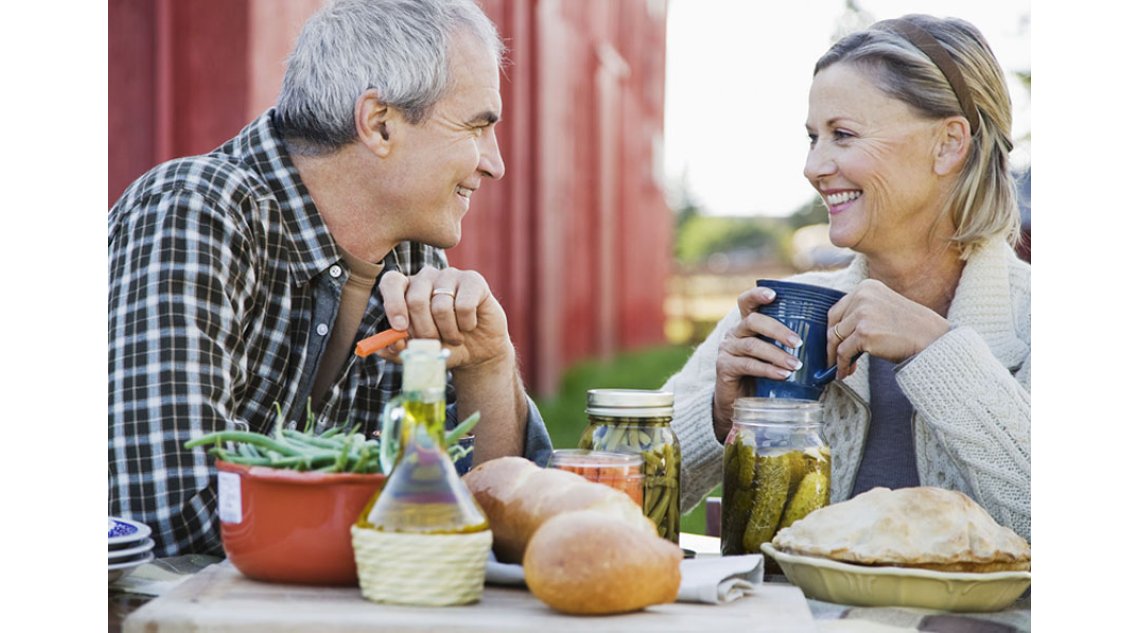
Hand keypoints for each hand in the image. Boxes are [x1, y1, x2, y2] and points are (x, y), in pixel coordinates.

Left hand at [377, 266, 511, 370]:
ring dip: (448, 332)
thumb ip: (398, 350)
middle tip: (434, 343)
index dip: (393, 305)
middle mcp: (426, 277)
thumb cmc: (442, 347)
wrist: (476, 352)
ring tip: (454, 338)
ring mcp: (450, 275)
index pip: (391, 282)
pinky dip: (466, 325)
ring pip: (441, 306)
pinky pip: (464, 306)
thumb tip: (388, 346)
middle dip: (424, 331)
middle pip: (415, 300)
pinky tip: (469, 326)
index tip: (399, 328)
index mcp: (406, 289)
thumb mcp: (417, 353)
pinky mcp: (473, 280)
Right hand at [712, 285, 805, 438]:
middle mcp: (734, 333)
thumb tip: (829, 347)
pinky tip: (783, 375)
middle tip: (799, 342)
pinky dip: (767, 369)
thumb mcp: (776, 357)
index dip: (757, 295)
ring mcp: (728, 350)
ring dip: (777, 354)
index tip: (774, 294)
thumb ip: (790, 348)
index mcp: (747, 325)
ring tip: (796, 365)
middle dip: (778, 330)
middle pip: (753, 320)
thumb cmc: (763, 377)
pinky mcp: (724, 367)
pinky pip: (748, 365)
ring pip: (753, 345)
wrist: (739, 405)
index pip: (747, 302)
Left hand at [827, 279, 950, 379]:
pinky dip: (842, 365)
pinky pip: (843, 353)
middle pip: (834, 323)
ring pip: (836, 339)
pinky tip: (846, 372)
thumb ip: (862, 313)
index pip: (838, 309)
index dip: (834, 329)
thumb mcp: (884, 308)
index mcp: (866, 287)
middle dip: (832, 344)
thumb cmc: (912, 328)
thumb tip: (837, 333)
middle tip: (834, 360)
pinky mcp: (864, 333)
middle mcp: (862, 296)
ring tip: (843, 369)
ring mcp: (862, 314)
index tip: (835, 343)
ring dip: (837, 357)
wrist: (933, 340)